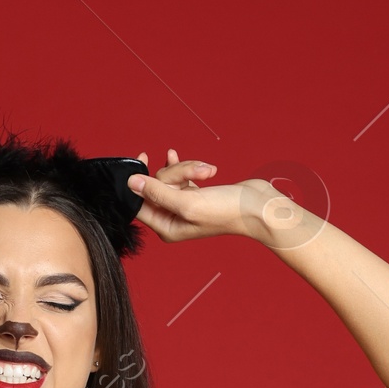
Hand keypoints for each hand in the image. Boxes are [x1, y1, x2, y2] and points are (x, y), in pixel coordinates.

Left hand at [128, 154, 318, 246]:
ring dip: (190, 169)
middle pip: (157, 186)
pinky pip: (183, 175)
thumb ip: (157, 193)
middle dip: (177, 173)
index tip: (141, 158)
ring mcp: (184, 206)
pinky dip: (192, 168)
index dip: (138, 182)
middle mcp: (172, 219)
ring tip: (208, 171)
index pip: (140, 204)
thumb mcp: (187, 202)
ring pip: (172, 177)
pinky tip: (200, 164)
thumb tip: (131, 182)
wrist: (257, 206)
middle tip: (199, 174)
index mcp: (167, 228)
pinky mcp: (195, 194)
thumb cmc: (226, 211)